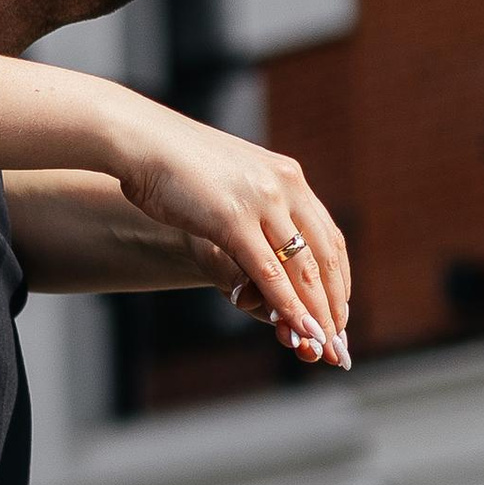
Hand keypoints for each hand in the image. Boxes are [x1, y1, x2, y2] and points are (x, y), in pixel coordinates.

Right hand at [106, 106, 350, 363]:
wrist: (143, 141)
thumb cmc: (177, 164)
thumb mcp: (230, 183)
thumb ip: (253, 206)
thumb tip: (260, 231)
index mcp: (288, 176)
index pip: (328, 235)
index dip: (339, 276)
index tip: (341, 308)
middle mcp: (285, 187)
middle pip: (324, 255)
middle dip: (334, 302)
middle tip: (340, 340)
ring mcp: (261, 202)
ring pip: (302, 266)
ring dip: (317, 310)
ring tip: (326, 343)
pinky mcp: (232, 219)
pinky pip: (268, 270)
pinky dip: (286, 303)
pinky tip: (294, 326)